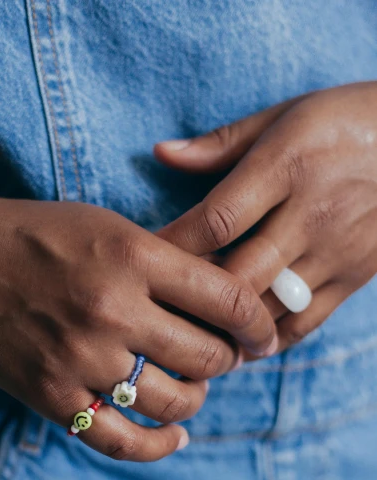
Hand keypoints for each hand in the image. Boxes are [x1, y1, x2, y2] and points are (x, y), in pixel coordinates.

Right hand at [0, 190, 275, 460]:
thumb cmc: (41, 236)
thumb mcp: (111, 226)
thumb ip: (170, 260)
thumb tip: (231, 300)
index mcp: (135, 256)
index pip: (229, 300)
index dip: (258, 325)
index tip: (263, 336)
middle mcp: (112, 308)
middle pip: (208, 357)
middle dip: (227, 361)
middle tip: (220, 357)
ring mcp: (80, 357)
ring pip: (174, 401)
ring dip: (194, 398)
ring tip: (188, 386)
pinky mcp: (52, 394)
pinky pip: (122, 440)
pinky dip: (158, 445)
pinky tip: (174, 436)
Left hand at [155, 82, 376, 353]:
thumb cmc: (345, 121)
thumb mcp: (285, 115)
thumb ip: (221, 143)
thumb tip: (160, 153)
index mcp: (286, 165)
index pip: (215, 220)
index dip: (173, 247)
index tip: (143, 262)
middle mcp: (311, 212)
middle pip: (239, 276)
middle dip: (195, 301)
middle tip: (161, 314)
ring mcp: (337, 249)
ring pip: (271, 309)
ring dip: (228, 330)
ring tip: (193, 340)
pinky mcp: (357, 276)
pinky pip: (306, 322)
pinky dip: (271, 339)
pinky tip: (243, 346)